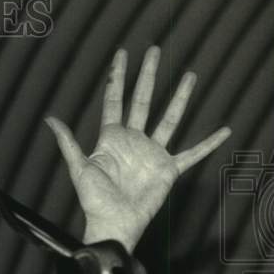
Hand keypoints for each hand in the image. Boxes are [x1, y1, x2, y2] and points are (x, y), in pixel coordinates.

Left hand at [45, 46, 230, 252]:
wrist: (114, 223)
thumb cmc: (94, 200)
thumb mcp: (78, 168)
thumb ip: (68, 143)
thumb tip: (50, 119)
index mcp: (111, 138)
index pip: (115, 99)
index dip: (118, 77)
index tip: (123, 54)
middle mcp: (134, 140)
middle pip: (143, 100)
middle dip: (148, 75)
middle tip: (155, 50)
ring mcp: (152, 153)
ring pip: (170, 118)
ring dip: (180, 97)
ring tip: (191, 75)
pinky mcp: (168, 169)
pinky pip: (193, 153)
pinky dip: (208, 143)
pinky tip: (224, 130)